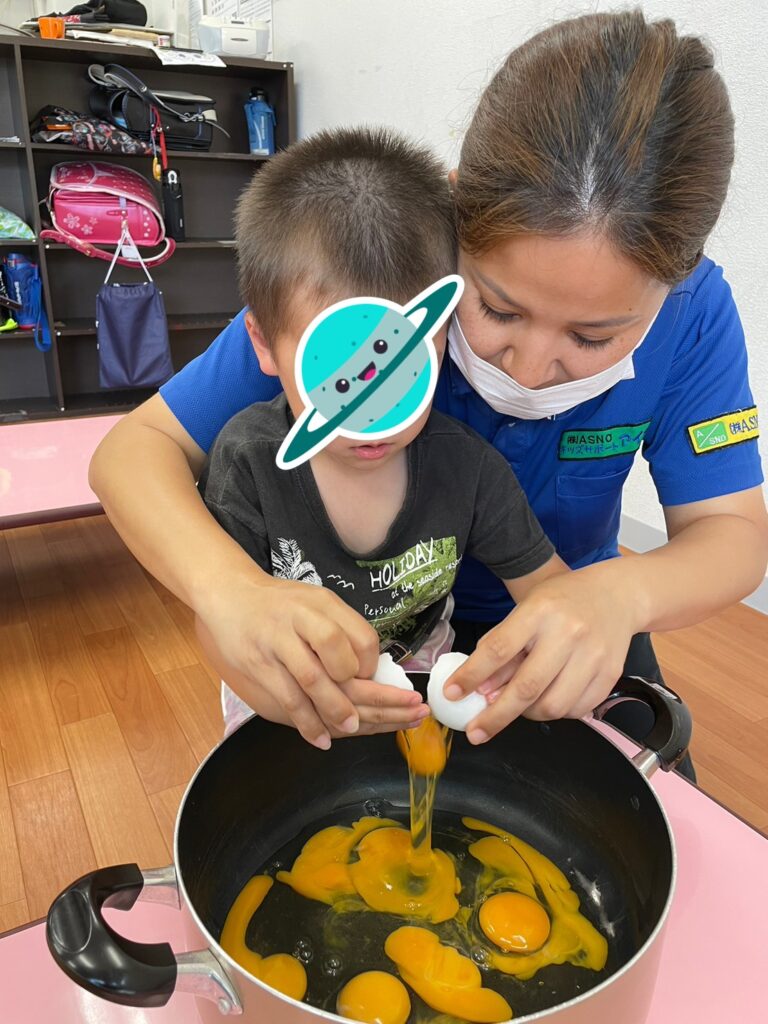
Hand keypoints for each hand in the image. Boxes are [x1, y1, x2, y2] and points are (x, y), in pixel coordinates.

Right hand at [197, 572, 424, 748]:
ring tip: (351, 728)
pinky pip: (288, 697)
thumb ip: (339, 629)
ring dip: (336, 710)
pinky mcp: (259, 664)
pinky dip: (307, 721)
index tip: (376, 682)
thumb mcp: (314, 603)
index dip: (373, 666)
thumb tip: (371, 670)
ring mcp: (279, 642)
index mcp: (324, 604)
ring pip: (314, 681)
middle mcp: (303, 620)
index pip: (362, 638)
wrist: (229, 593)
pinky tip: (320, 738)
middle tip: (395, 714)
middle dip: (371, 695)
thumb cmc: (279, 604)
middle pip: (343, 661)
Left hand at [443, 563, 641, 743]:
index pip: (499, 649)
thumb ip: (502, 646)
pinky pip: (576, 710)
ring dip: (528, 714)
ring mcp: (593, 655)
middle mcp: (568, 633)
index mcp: (539, 612)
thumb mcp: (525, 610)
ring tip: (519, 704)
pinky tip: (548, 698)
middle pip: (527, 687)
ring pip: (553, 706)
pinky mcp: (610, 674)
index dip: (472, 676)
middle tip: (476, 731)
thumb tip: (478, 688)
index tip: (453, 694)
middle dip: (496, 716)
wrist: (616, 595)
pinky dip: (556, 712)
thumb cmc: (562, 601)